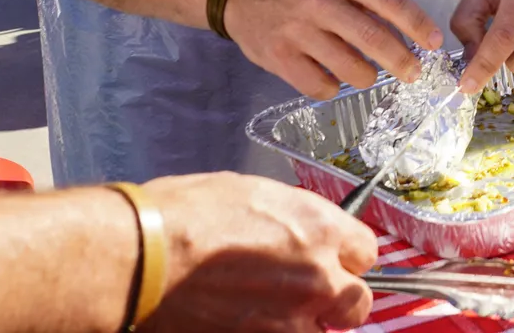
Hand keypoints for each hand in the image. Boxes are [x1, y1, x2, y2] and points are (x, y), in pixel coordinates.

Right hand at [143, 173, 378, 331]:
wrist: (147, 257)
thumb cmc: (188, 214)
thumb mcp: (254, 195)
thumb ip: (294, 219)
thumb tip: (300, 231)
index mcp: (321, 229)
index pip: (366, 252)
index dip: (346, 256)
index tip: (332, 258)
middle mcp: (318, 277)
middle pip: (357, 302)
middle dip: (338, 299)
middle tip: (310, 293)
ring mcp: (291, 320)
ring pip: (323, 332)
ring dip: (306, 323)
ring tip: (274, 311)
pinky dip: (271, 332)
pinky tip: (248, 321)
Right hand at [223, 0, 442, 100]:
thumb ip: (366, 0)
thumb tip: (409, 32)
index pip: (390, 1)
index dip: (417, 24)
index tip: (435, 42)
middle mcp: (321, 2)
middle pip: (373, 39)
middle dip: (402, 62)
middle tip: (414, 73)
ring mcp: (298, 32)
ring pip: (351, 69)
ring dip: (367, 77)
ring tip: (366, 74)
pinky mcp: (280, 58)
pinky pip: (321, 87)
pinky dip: (332, 88)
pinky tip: (330, 78)